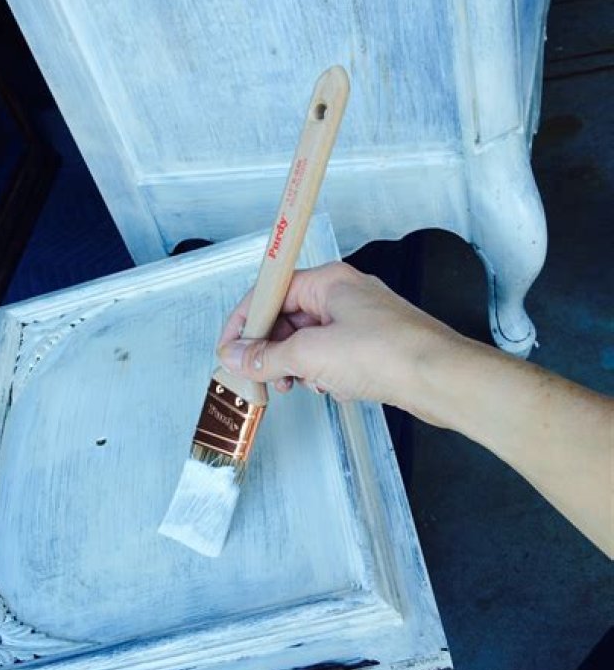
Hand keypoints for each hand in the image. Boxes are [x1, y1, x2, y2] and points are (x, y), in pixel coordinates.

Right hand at [216, 261, 460, 412]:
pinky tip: (332, 388)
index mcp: (328, 281)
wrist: (440, 379)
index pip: (271, 291)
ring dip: (298, 365)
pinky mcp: (373, 348)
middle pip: (288, 318)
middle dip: (271, 349)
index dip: (245, 321)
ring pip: (309, 341)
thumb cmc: (388, 352)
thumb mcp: (311, 354)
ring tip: (298, 384)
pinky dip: (324, 374)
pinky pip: (332, 357)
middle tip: (258, 376)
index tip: (229, 349)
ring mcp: (360, 321)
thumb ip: (267, 356)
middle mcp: (344, 295)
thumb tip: (237, 358)